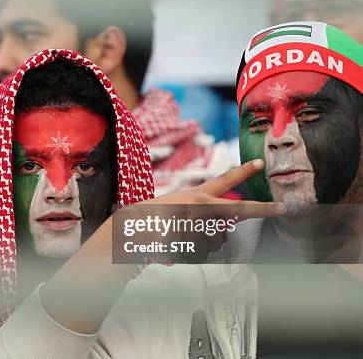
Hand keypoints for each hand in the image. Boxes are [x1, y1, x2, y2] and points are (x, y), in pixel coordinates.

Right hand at [132, 159, 285, 262]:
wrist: (134, 230)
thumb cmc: (152, 217)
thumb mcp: (176, 206)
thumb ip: (201, 214)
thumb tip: (221, 233)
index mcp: (198, 196)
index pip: (225, 180)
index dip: (243, 171)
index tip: (259, 163)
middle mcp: (204, 209)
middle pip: (240, 209)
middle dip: (263, 209)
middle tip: (282, 208)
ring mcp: (204, 227)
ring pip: (217, 239)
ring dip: (204, 241)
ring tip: (180, 238)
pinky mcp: (200, 246)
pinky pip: (205, 253)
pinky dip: (194, 253)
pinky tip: (178, 247)